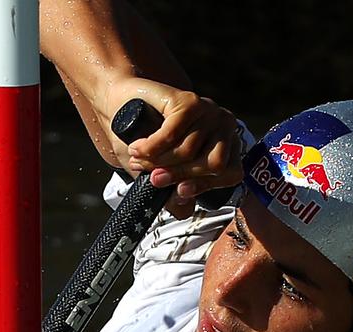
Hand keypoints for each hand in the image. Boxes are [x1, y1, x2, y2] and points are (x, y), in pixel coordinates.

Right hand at [104, 78, 241, 218]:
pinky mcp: (189, 100)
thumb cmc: (145, 139)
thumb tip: (185, 211)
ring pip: (189, 151)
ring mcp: (209, 110)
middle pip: (212, 164)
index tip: (180, 192)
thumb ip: (174, 194)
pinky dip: (151, 147)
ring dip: (158, 161)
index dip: (205, 185)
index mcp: (227, 146)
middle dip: (178, 175)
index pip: (231, 173)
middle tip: (152, 178)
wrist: (121, 104)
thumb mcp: (160, 173)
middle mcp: (224, 126)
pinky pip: (172, 135)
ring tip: (138, 158)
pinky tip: (137, 147)